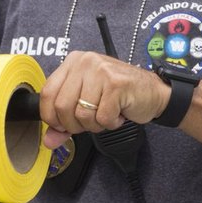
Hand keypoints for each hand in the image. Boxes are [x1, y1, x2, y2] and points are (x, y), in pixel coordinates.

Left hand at [37, 51, 169, 148]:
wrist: (154, 93)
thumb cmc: (120, 96)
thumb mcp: (87, 104)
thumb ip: (65, 122)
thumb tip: (48, 140)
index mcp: (73, 62)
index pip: (47, 94)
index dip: (52, 117)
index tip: (63, 125)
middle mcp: (85, 62)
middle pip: (62, 106)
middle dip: (75, 125)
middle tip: (90, 122)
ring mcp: (101, 71)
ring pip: (82, 115)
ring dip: (95, 125)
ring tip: (107, 115)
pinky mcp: (117, 84)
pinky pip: (102, 118)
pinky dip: (111, 123)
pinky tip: (119, 113)